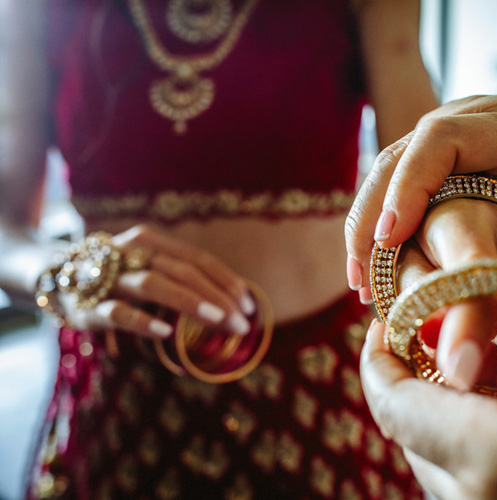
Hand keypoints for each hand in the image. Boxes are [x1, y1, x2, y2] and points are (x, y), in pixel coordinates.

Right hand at [60, 225, 254, 338]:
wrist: (53, 277)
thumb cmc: (118, 278)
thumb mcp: (151, 270)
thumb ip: (184, 281)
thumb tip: (233, 306)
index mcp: (152, 242)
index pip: (198, 259)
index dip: (227, 281)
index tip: (249, 306)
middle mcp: (131, 253)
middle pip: (183, 272)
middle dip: (217, 298)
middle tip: (241, 323)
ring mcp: (109, 278)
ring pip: (154, 285)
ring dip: (189, 302)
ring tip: (218, 320)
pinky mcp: (89, 306)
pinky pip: (118, 312)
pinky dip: (142, 321)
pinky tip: (165, 331)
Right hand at [346, 86, 496, 293]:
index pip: (440, 142)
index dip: (410, 186)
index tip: (392, 238)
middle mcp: (459, 118)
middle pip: (396, 156)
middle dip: (371, 216)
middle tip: (360, 276)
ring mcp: (438, 129)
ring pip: (384, 169)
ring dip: (364, 222)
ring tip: (357, 279)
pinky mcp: (428, 150)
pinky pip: (391, 179)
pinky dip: (376, 220)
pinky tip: (370, 264)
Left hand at [361, 194, 496, 499]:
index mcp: (493, 457)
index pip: (391, 401)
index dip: (380, 352)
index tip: (394, 316)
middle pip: (408, 430)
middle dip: (413, 374)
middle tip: (435, 329)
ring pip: (435, 458)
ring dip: (441, 407)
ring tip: (475, 359)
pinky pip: (465, 482)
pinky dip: (468, 438)